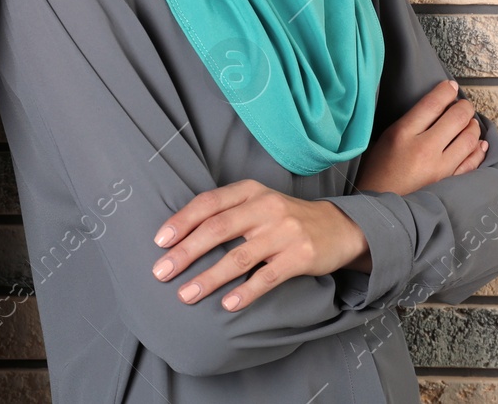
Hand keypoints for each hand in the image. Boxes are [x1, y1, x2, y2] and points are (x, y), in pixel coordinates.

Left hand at [148, 179, 370, 311]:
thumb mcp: (257, 203)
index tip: (159, 242)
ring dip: (209, 278)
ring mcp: (284, 231)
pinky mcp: (300, 256)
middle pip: (217, 229)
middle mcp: (266, 207)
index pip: (208, 203)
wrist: (338, 228)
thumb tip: (180, 236)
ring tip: (186, 295)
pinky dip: (246, 292)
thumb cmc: (284, 218)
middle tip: (162, 272)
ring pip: (238, 257)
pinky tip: (227, 305)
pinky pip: (267, 277)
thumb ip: (226, 212)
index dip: (181, 221)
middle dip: (186, 252)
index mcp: (249, 191)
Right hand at [355, 78, 486, 197]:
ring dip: (473, 126)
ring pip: (469, 138)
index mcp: (403, 134)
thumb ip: (407, 123)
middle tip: (464, 105)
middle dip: (464, 107)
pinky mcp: (449, 183)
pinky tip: (478, 144)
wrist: (380, 209)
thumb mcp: (383, 140)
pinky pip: (472, 162)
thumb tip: (433, 108)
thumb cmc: (377, 174)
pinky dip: (478, 150)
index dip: (446, 91)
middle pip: (456, 117)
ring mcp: (440, 168)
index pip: (432, 103)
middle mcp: (424, 149)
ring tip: (470, 123)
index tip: (451, 87)